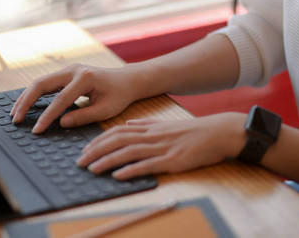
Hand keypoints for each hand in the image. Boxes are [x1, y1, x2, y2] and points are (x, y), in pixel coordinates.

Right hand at [10, 64, 144, 132]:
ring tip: (15, 114)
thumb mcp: (106, 110)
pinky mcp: (65, 74)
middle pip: (41, 84)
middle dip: (26, 102)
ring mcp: (67, 70)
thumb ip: (84, 117)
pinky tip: (25, 105)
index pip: (61, 99)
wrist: (126, 80)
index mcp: (84, 78)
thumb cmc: (119, 95)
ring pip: (39, 82)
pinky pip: (44, 83)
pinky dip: (33, 94)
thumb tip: (61, 123)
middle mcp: (73, 70)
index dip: (47, 116)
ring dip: (25, 97)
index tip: (37, 130)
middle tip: (16, 119)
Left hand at [77, 112, 247, 179]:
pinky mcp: (173, 160)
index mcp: (149, 127)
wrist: (218, 132)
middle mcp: (151, 135)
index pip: (117, 131)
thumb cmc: (192, 131)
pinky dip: (131, 170)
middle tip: (80, 161)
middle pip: (117, 140)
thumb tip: (128, 123)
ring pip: (128, 152)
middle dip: (96, 150)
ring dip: (107, 160)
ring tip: (92, 169)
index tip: (84, 149)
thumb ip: (146, 123)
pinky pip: (148, 165)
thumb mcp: (165, 124)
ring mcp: (162, 147)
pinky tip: (118, 175)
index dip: (98, 140)